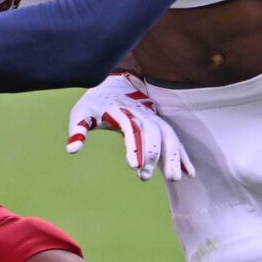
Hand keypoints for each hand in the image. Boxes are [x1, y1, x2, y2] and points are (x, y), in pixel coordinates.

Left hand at [65, 72, 192, 180]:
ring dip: (173, 157)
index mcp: (123, 111)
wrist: (115, 82)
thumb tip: (72, 150)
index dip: (134, 148)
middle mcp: (143, 114)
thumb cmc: (96, 102)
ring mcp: (154, 119)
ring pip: (169, 137)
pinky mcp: (161, 126)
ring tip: (175, 179)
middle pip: (153, 133)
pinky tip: (189, 173)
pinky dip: (183, 155)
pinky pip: (175, 140)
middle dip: (152, 155)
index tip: (134, 167)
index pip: (132, 129)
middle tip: (144, 177)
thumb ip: (78, 130)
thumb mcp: (83, 112)